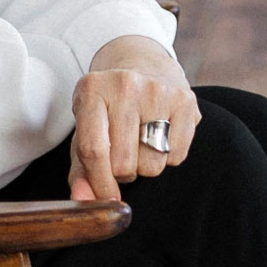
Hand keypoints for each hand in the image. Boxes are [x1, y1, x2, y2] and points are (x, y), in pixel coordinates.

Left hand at [67, 35, 198, 200]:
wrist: (144, 65)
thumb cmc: (109, 109)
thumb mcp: (86, 131)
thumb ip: (81, 170)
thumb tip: (84, 200)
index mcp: (92, 89)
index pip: (94, 150)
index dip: (99, 184)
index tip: (106, 201)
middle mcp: (125, 84)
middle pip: (124, 163)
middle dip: (123, 173)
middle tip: (123, 155)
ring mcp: (158, 90)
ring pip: (152, 164)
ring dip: (145, 166)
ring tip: (142, 144)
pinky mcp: (186, 99)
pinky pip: (177, 156)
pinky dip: (168, 157)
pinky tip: (162, 136)